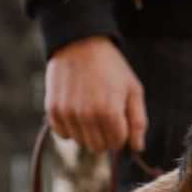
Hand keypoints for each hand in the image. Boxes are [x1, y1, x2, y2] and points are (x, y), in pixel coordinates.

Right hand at [45, 36, 146, 152]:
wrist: (80, 43)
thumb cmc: (112, 67)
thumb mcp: (133, 90)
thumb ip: (138, 122)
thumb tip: (137, 148)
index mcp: (109, 112)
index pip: (117, 143)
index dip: (121, 133)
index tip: (119, 118)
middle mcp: (87, 116)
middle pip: (99, 147)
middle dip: (105, 136)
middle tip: (105, 116)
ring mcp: (68, 113)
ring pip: (80, 142)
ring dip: (87, 133)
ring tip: (90, 110)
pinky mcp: (53, 109)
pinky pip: (62, 135)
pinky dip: (70, 128)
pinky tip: (76, 112)